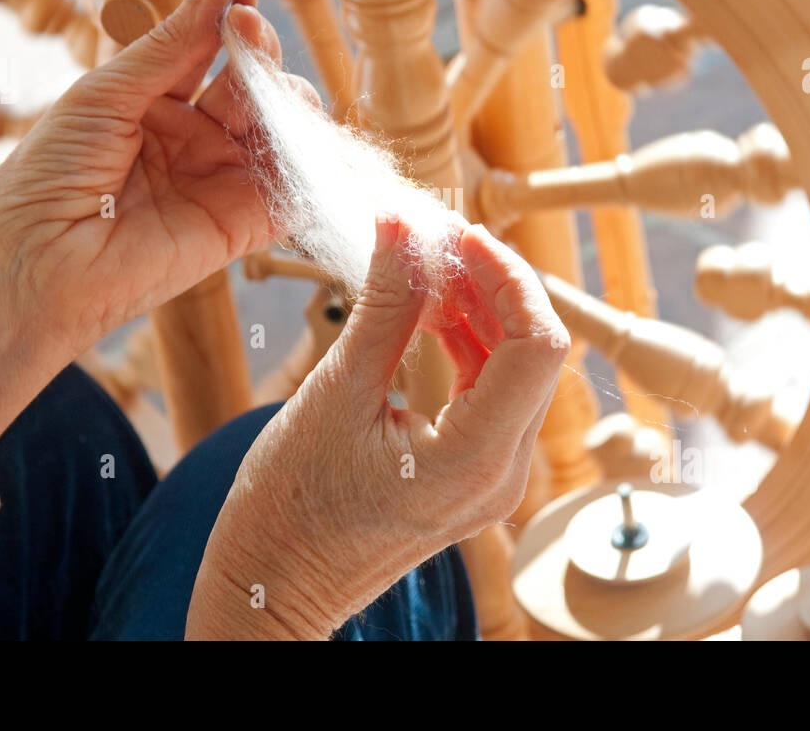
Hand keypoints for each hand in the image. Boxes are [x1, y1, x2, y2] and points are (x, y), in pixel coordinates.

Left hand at [0, 0, 304, 467]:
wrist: (37, 266)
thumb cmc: (49, 177)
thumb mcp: (106, 94)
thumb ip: (172, 44)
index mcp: (152, 102)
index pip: (208, 48)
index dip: (229, 17)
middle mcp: (193, 138)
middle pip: (250, 82)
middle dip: (258, 50)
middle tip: (248, 30)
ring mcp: (221, 179)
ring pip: (280, 128)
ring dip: (287, 97)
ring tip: (270, 84)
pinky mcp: (244, 224)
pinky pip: (293, 188)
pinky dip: (309, 160)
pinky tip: (300, 129)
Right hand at [187, 213, 569, 638]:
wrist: (272, 584)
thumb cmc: (290, 506)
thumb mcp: (337, 392)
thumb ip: (385, 305)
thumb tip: (403, 225)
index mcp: (478, 459)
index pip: (537, 345)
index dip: (507, 277)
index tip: (460, 234)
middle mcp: (502, 473)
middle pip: (535, 353)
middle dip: (493, 285)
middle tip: (437, 238)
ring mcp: (491, 477)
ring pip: (515, 370)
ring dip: (479, 311)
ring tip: (426, 267)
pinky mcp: (471, 473)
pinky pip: (489, 394)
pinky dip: (466, 345)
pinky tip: (428, 311)